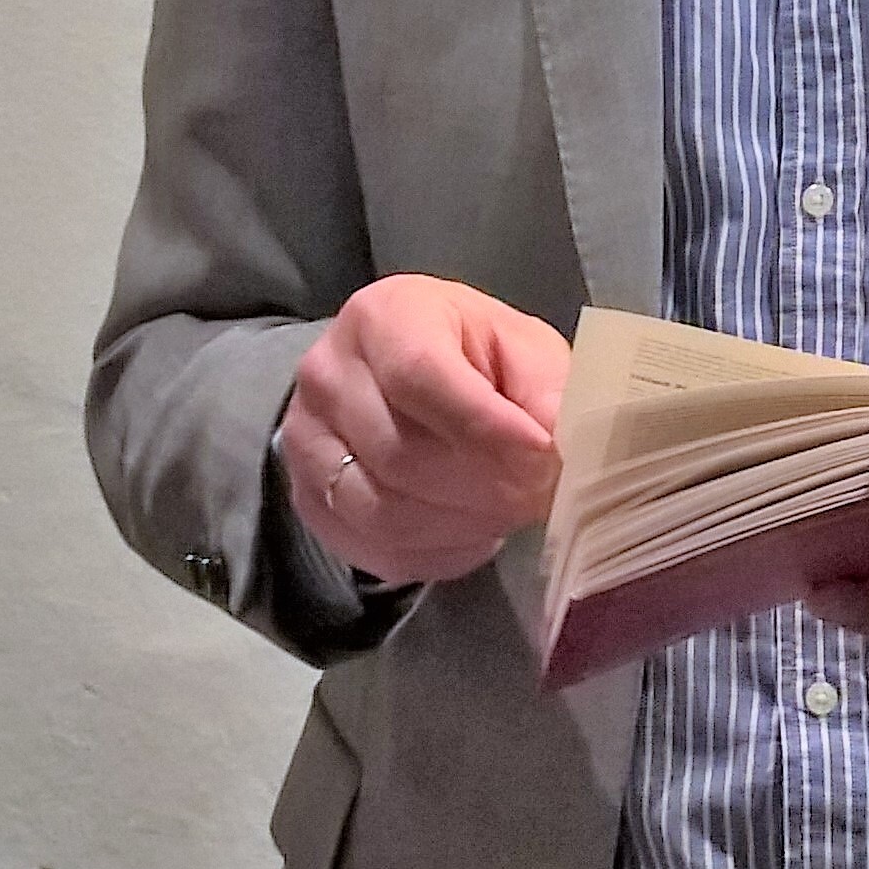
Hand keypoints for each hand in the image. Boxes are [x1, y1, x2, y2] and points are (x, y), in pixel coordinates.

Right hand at [279, 277, 567, 588]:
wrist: (406, 381)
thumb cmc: (477, 359)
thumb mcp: (523, 350)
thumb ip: (547, 389)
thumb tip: (562, 442)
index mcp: (383, 317)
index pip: (419, 375)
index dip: (485, 427)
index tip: (542, 456)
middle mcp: (327, 374)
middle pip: (402, 453)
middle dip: (485, 485)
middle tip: (538, 492)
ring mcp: (306, 442)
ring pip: (386, 512)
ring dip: (464, 524)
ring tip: (508, 510)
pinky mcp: (310, 500)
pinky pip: (377, 548)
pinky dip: (438, 551)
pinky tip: (472, 529)